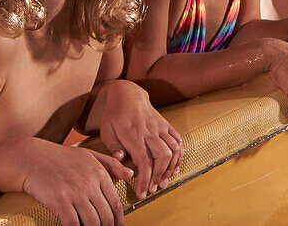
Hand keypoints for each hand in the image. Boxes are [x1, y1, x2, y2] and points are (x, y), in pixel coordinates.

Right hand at [18, 139, 132, 225]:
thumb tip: (130, 174)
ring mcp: (74, 193)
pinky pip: (73, 224)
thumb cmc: (60, 157)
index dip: (118, 219)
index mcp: (98, 173)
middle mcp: (89, 183)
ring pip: (92, 223)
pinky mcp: (59, 201)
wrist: (31, 158)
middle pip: (105, 216)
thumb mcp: (89, 155)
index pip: (115, 202)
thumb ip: (111, 164)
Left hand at [96, 80, 182, 199]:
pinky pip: (177, 140)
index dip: (144, 179)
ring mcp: (159, 127)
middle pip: (161, 156)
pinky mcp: (165, 124)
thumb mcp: (107, 131)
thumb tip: (121, 161)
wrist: (127, 93)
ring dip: (171, 168)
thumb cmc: (114, 114)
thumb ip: (113, 148)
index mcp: (132, 134)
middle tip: (153, 189)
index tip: (142, 193)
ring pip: (172, 149)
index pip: (143, 160)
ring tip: (165, 181)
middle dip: (159, 176)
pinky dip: (180, 155)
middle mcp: (149, 130)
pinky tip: (175, 167)